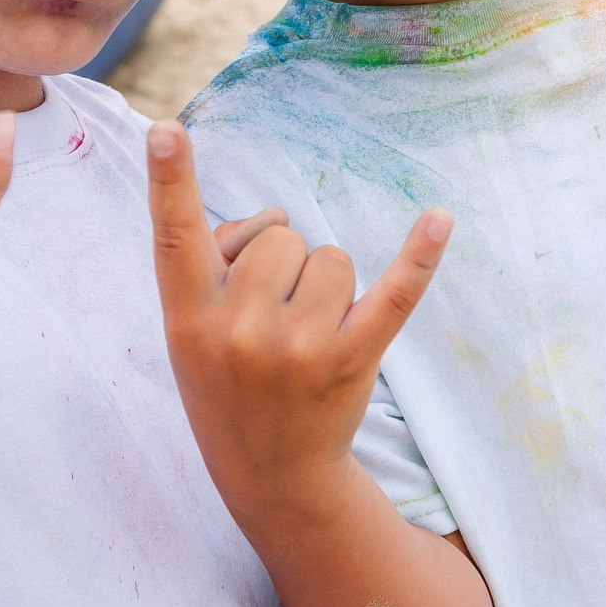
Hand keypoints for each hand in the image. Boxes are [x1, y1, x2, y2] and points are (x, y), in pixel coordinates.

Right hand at [147, 122, 450, 513]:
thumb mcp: (191, 332)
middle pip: (279, 235)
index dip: (169, 182)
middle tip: (267, 319)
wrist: (271, 475)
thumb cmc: (225, 385)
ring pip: (329, 256)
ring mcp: (299, 347)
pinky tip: (439, 220)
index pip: (175, 238)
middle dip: (280, 262)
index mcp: (189, 318)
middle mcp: (240, 330)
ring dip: (323, 282)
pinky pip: (393, 293)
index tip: (166, 131)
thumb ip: (215, 267)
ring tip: (303, 334)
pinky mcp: (353, 358)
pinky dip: (418, 257)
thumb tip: (278, 220)